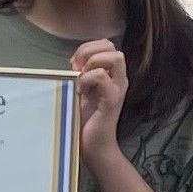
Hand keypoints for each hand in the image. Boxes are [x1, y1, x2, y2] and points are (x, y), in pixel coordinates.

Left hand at [70, 40, 128, 163]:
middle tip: (77, 70)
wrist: (93, 147)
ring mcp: (118, 88)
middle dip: (89, 52)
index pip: (105, 44)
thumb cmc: (85, 121)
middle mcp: (118, 79)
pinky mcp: (113, 100)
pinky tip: (82, 92)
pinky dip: (88, 79)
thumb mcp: (80, 90)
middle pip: (111, 46)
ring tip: (82, 81)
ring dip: (92, 63)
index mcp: (111, 75)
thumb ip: (80, 74)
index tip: (74, 66)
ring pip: (114, 56)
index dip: (87, 49)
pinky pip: (102, 76)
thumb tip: (74, 61)